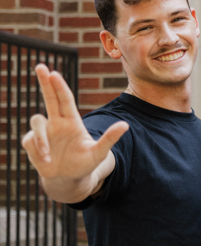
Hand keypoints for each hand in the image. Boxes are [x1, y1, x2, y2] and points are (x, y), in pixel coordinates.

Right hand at [21, 64, 127, 197]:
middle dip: (44, 82)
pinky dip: (38, 150)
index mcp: (72, 121)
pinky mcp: (32, 143)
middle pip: (49, 97)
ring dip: (41, 138)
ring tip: (49, 156)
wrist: (69, 179)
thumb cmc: (85, 164)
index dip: (59, 86)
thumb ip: (110, 139)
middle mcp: (56, 122)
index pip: (65, 100)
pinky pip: (30, 141)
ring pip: (36, 121)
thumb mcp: (99, 153)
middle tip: (40, 66)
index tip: (53, 73)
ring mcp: (44, 132)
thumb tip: (125, 125)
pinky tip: (47, 161)